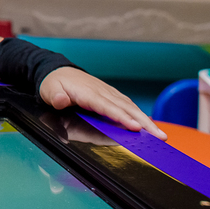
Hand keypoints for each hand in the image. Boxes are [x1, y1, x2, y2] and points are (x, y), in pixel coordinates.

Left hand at [39, 67, 166, 140]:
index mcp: (88, 93)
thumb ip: (56, 97)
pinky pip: (128, 105)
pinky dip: (140, 115)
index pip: (107, 107)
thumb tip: (61, 101)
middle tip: (160, 137)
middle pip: (126, 108)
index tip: (135, 128)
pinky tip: (149, 125)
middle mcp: (102, 92)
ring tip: (161, 135)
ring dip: (147, 121)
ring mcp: (108, 93)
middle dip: (144, 123)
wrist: (58, 71)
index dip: (122, 117)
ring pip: (131, 107)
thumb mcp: (49, 90)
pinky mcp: (111, 95)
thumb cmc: (55, 84)